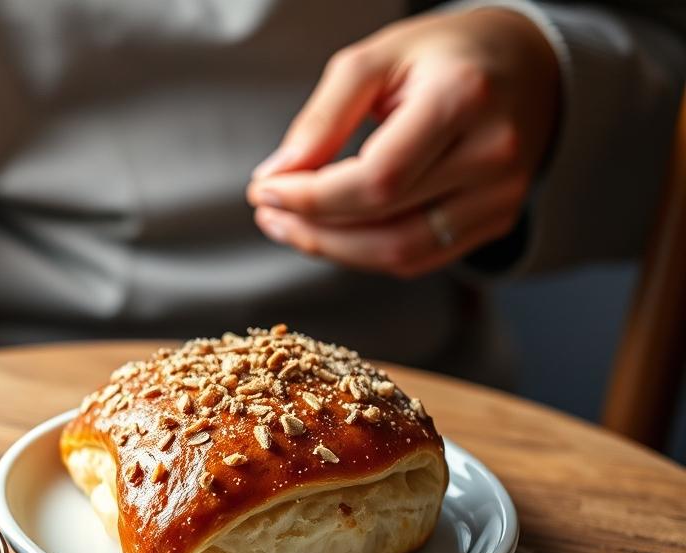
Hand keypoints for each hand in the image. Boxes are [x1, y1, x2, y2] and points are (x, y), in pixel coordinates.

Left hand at [246, 8, 559, 277]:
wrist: (526, 64)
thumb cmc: (443, 56)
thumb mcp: (375, 60)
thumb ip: (323, 117)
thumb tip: (278, 174)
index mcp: (462, 98)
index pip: (377, 178)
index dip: (311, 197)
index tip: (264, 189)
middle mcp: (493, 154)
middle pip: (386, 220)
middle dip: (312, 225)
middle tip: (267, 209)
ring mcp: (502, 195)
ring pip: (402, 252)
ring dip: (333, 250)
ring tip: (289, 225)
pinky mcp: (497, 220)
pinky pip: (420, 258)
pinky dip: (366, 254)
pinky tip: (331, 233)